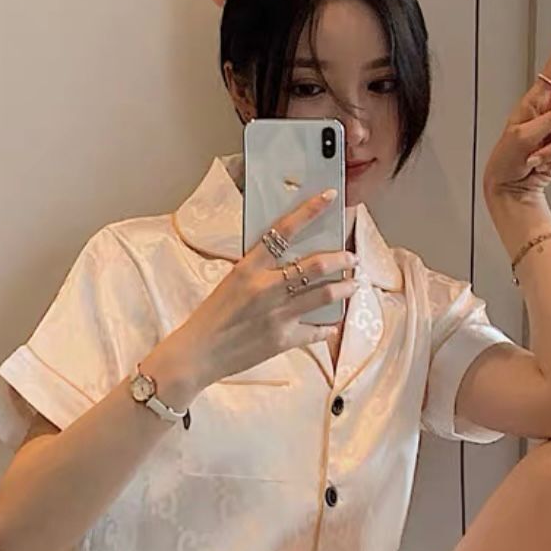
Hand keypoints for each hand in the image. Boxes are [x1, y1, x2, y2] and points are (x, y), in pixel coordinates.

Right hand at [180, 190, 358, 384]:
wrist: (197, 353)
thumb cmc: (211, 316)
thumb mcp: (231, 282)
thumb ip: (258, 271)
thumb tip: (289, 263)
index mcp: (248, 268)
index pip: (283, 230)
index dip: (309, 211)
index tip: (329, 197)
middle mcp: (266, 288)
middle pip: (316, 266)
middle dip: (341, 259)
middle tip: (352, 258)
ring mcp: (277, 315)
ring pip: (324, 295)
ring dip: (345, 287)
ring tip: (353, 283)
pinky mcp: (283, 340)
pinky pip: (316, 331)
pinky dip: (328, 326)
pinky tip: (333, 323)